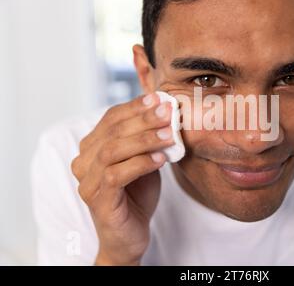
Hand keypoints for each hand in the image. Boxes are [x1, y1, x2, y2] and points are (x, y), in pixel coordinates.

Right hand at [71, 93, 173, 264]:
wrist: (129, 235)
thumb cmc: (136, 195)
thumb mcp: (143, 160)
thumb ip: (147, 140)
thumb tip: (165, 113)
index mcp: (92, 148)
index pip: (110, 119)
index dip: (134, 107)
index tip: (157, 98)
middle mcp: (84, 163)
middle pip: (111, 132)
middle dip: (142, 120)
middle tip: (167, 112)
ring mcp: (88, 183)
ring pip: (111, 151)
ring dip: (143, 140)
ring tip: (168, 135)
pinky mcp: (98, 201)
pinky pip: (116, 175)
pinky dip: (140, 163)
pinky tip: (161, 159)